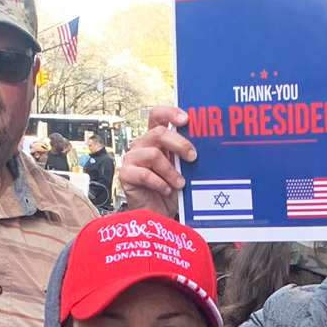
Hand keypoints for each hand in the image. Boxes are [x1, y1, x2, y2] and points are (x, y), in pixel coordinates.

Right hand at [117, 104, 192, 219]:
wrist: (157, 214)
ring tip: (179, 183)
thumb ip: (184, 154)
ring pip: (153, 154)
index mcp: (155, 138)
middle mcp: (142, 144)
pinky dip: (160, 183)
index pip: (158, 115)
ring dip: (170, 171)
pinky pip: (144, 174)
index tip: (186, 119)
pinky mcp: (125, 174)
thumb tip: (201, 145)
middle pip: (159, 133)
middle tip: (192, 157)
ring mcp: (132, 158)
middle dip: (180, 144)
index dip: (170, 112)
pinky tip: (166, 190)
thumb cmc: (170, 190)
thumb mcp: (181, 168)